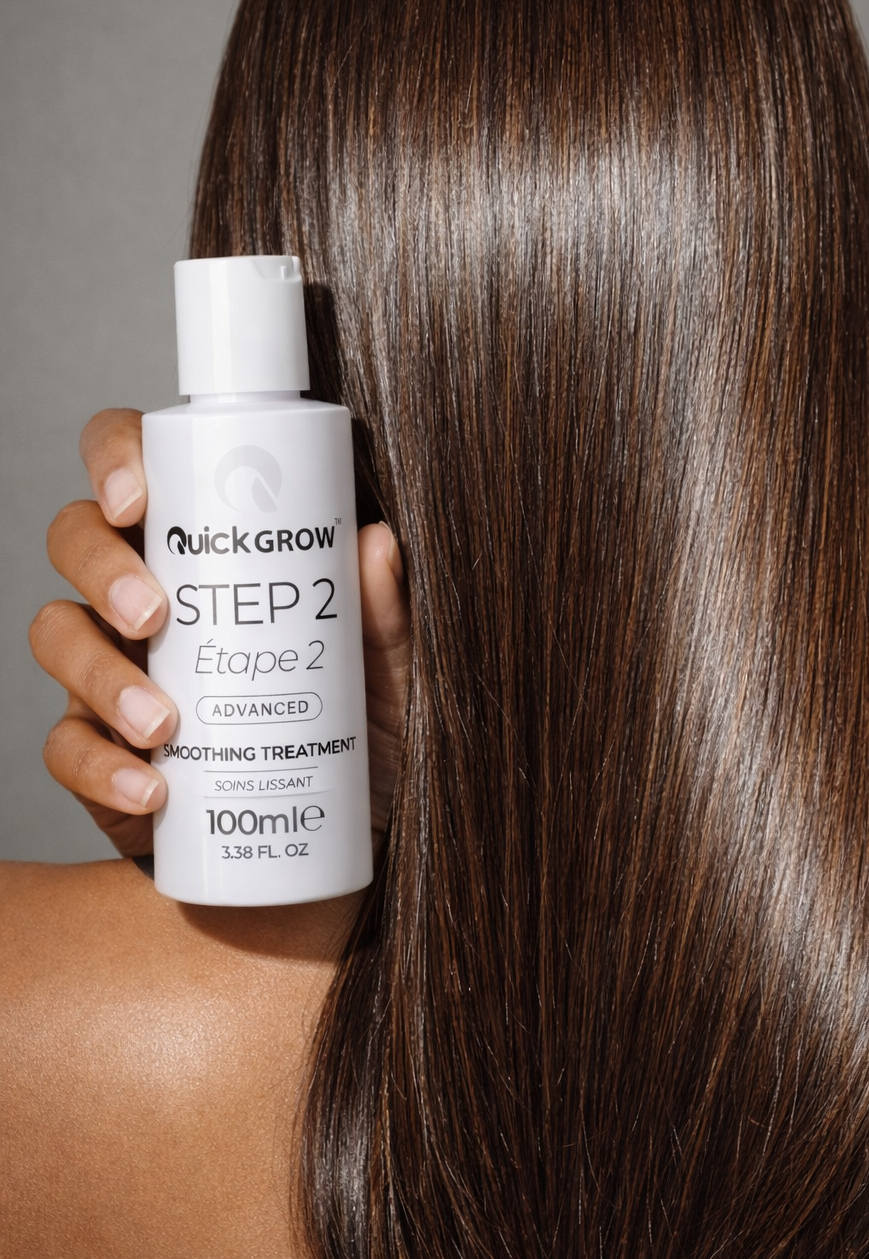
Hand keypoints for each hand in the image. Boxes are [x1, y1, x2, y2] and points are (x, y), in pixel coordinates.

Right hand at [29, 409, 408, 858]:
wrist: (330, 836)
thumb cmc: (352, 733)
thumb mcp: (385, 674)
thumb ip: (382, 617)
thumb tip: (376, 544)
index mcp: (205, 550)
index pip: (141, 471)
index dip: (115, 459)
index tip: (137, 497)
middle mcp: (146, 597)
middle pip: (75, 539)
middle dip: (101, 568)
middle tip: (152, 615)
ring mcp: (112, 671)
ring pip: (56, 633)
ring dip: (98, 672)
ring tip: (161, 719)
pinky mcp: (99, 753)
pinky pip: (65, 748)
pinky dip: (101, 766)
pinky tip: (151, 784)